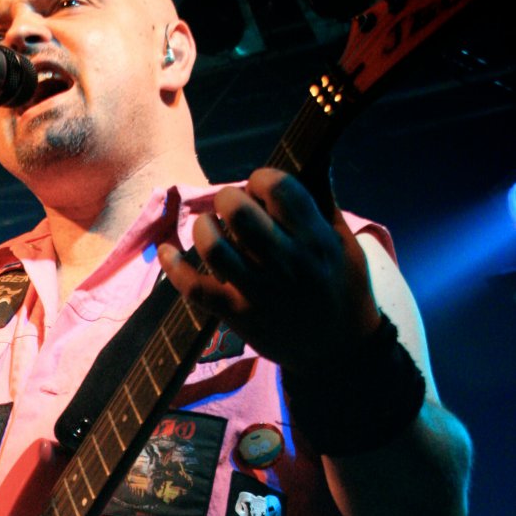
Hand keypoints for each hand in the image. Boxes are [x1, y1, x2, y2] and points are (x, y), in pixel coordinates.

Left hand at [158, 168, 381, 372]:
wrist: (338, 354)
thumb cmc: (344, 293)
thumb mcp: (347, 246)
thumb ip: (325, 205)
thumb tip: (314, 160)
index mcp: (316, 239)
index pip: (279, 188)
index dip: (262, 177)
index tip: (260, 186)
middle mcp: (287, 262)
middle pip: (239, 211)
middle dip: (228, 197)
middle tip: (231, 205)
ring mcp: (259, 291)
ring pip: (213, 246)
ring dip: (203, 227)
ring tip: (209, 226)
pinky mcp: (237, 315)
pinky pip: (194, 288)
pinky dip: (173, 267)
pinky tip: (168, 251)